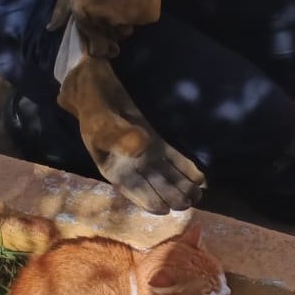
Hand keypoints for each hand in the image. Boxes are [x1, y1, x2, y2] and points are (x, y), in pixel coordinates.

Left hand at [47, 0, 180, 58]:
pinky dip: (142, 13)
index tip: (103, 32)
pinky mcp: (146, 15)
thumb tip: (51, 28)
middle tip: (114, 7)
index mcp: (82, 12)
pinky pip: (143, 22)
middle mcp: (103, 19)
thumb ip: (60, 8)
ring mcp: (125, 18)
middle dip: (111, 29)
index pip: (94, 44)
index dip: (99, 41)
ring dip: (126, 21)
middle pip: (110, 39)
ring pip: (125, 33)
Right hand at [56, 56, 204, 214]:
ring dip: (182, 184)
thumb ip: (117, 135)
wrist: (98, 85)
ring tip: (198, 194)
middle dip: (171, 194)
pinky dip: (186, 167)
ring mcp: (146, 153)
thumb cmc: (94, 107)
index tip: (163, 209)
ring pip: (166, 173)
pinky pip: (173, 156)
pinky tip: (200, 177)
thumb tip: (141, 148)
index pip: (132, 187)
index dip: (147, 199)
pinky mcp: (157, 140)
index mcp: (113, 166)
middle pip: (154, 183)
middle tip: (189, 202)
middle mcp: (131, 164)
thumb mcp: (100, 121)